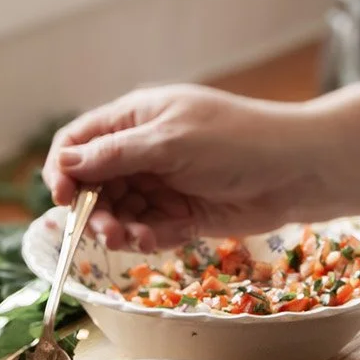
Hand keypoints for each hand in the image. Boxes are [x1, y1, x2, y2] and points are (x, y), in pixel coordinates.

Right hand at [42, 84, 321, 250]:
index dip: (63, 169)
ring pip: (118, 213)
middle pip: (93, 184)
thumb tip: (66, 163)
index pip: (79, 142)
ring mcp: (162, 184)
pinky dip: (147, 239)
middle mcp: (143, 151)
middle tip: (107, 231)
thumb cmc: (238, 141)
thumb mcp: (171, 141)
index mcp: (136, 119)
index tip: (62, 198)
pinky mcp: (181, 215)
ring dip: (119, 229)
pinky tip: (159, 240)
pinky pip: (147, 231)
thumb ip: (116, 154)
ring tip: (135, 240)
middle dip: (92, 209)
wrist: (298, 171)